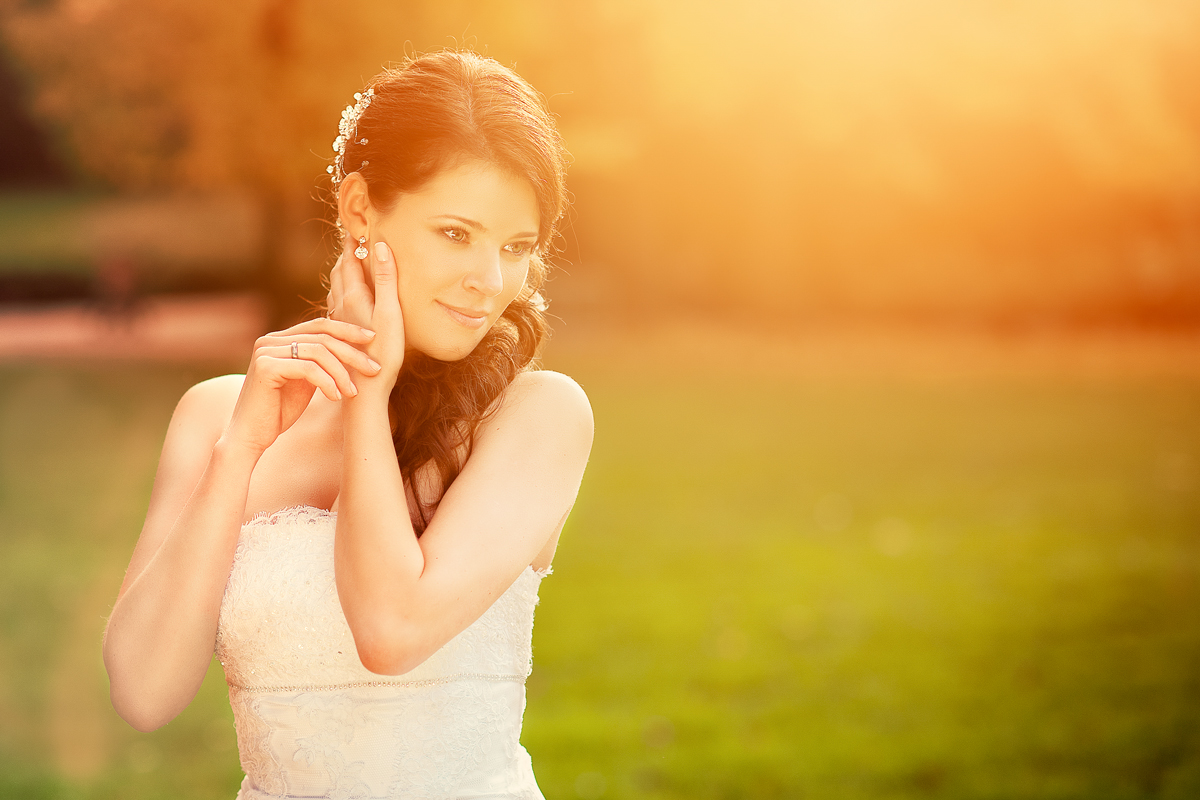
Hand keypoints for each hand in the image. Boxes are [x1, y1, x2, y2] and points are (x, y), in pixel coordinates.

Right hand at [222, 318, 380, 454]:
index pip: (321, 325)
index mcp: (280, 338)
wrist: (251, 436)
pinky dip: (327, 382)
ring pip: (318, 351)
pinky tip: (336, 397)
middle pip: (323, 336)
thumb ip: (320, 362)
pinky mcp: (265, 366)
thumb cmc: (280, 411)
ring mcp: (265, 350)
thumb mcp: (306, 381)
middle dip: (353, 353)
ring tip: (353, 392)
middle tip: (374, 369)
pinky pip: (308, 369)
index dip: (349, 330)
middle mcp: (270, 339)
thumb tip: (352, 348)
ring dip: (342, 373)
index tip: (373, 340)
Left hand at [327, 235, 404, 388]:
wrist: (364, 391)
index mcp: (352, 296)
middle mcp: (341, 305)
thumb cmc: (382, 354)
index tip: (356, 223)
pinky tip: (347, 299)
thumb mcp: (390, 313)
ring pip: (337, 288)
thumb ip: (386, 279)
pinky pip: (338, 304)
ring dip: (344, 272)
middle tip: (353, 237)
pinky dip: (343, 291)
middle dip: (347, 253)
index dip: (353, 241)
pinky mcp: (342, 335)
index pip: (350, 259)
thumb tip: (379, 245)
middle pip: (340, 271)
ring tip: (350, 262)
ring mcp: (339, 320)